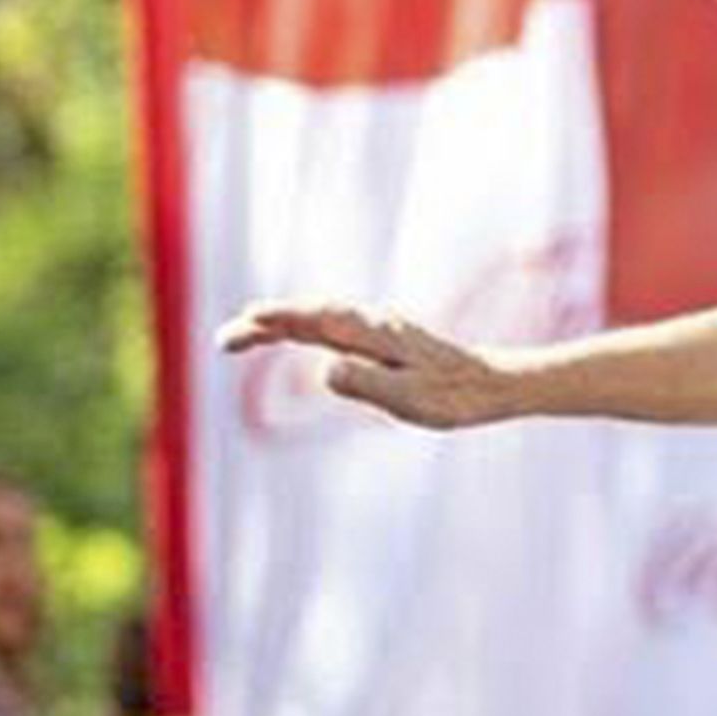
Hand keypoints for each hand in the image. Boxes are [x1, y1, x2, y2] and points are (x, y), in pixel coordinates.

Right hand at [219, 303, 515, 430]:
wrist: (493, 385)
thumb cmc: (452, 398)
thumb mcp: (409, 399)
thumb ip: (366, 384)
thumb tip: (324, 370)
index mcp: (376, 335)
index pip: (317, 321)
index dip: (278, 321)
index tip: (244, 324)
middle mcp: (374, 324)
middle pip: (310, 315)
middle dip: (266, 323)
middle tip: (223, 340)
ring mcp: (378, 329)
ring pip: (320, 318)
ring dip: (281, 323)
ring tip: (242, 336)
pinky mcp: (382, 340)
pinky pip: (333, 327)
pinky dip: (303, 327)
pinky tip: (291, 333)